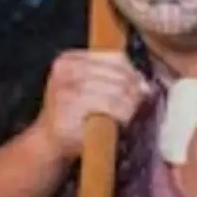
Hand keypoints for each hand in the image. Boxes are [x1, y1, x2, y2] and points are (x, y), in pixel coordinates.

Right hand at [33, 50, 150, 159]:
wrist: (52, 140)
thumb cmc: (77, 113)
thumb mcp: (93, 88)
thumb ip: (116, 80)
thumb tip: (145, 85)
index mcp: (68, 59)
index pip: (113, 57)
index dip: (133, 72)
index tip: (141, 86)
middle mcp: (63, 71)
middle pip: (116, 73)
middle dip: (133, 89)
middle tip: (139, 102)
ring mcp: (63, 89)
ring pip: (115, 90)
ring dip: (129, 103)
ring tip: (129, 113)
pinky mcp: (68, 109)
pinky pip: (108, 106)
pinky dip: (121, 113)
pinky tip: (122, 120)